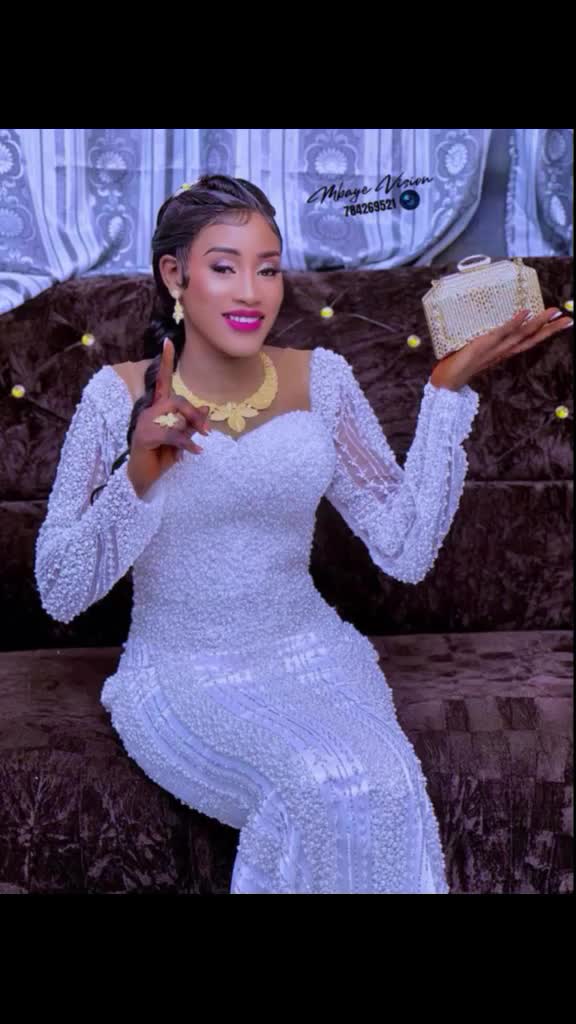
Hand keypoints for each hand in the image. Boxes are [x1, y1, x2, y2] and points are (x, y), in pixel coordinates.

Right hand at [128, 338, 211, 496]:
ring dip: (190, 428)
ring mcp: (144, 423)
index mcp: (157, 409)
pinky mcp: (145, 436)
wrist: (144, 477)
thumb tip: (206, 407)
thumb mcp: (181, 438)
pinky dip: (187, 443)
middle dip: (193, 414)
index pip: (162, 380)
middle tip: (207, 431)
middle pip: (175, 400)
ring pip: (173, 415)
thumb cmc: (161, 456)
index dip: (165, 361)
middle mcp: (149, 411)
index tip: (168, 341)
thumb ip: (191, 423)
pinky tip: (196, 451)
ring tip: (200, 441)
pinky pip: (171, 434)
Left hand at [430, 308, 572, 389]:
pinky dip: (513, 323)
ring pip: (520, 334)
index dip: (546, 331)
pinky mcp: (483, 344)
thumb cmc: (460, 364)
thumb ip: (487, 341)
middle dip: (550, 329)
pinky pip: (501, 332)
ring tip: (552, 312)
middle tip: (568, 319)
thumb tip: (492, 328)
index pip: (529, 340)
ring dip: (537, 323)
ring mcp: (494, 348)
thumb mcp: (478, 350)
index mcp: (504, 352)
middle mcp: (503, 351)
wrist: (446, 380)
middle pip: (531, 338)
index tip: (562, 322)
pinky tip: (524, 312)